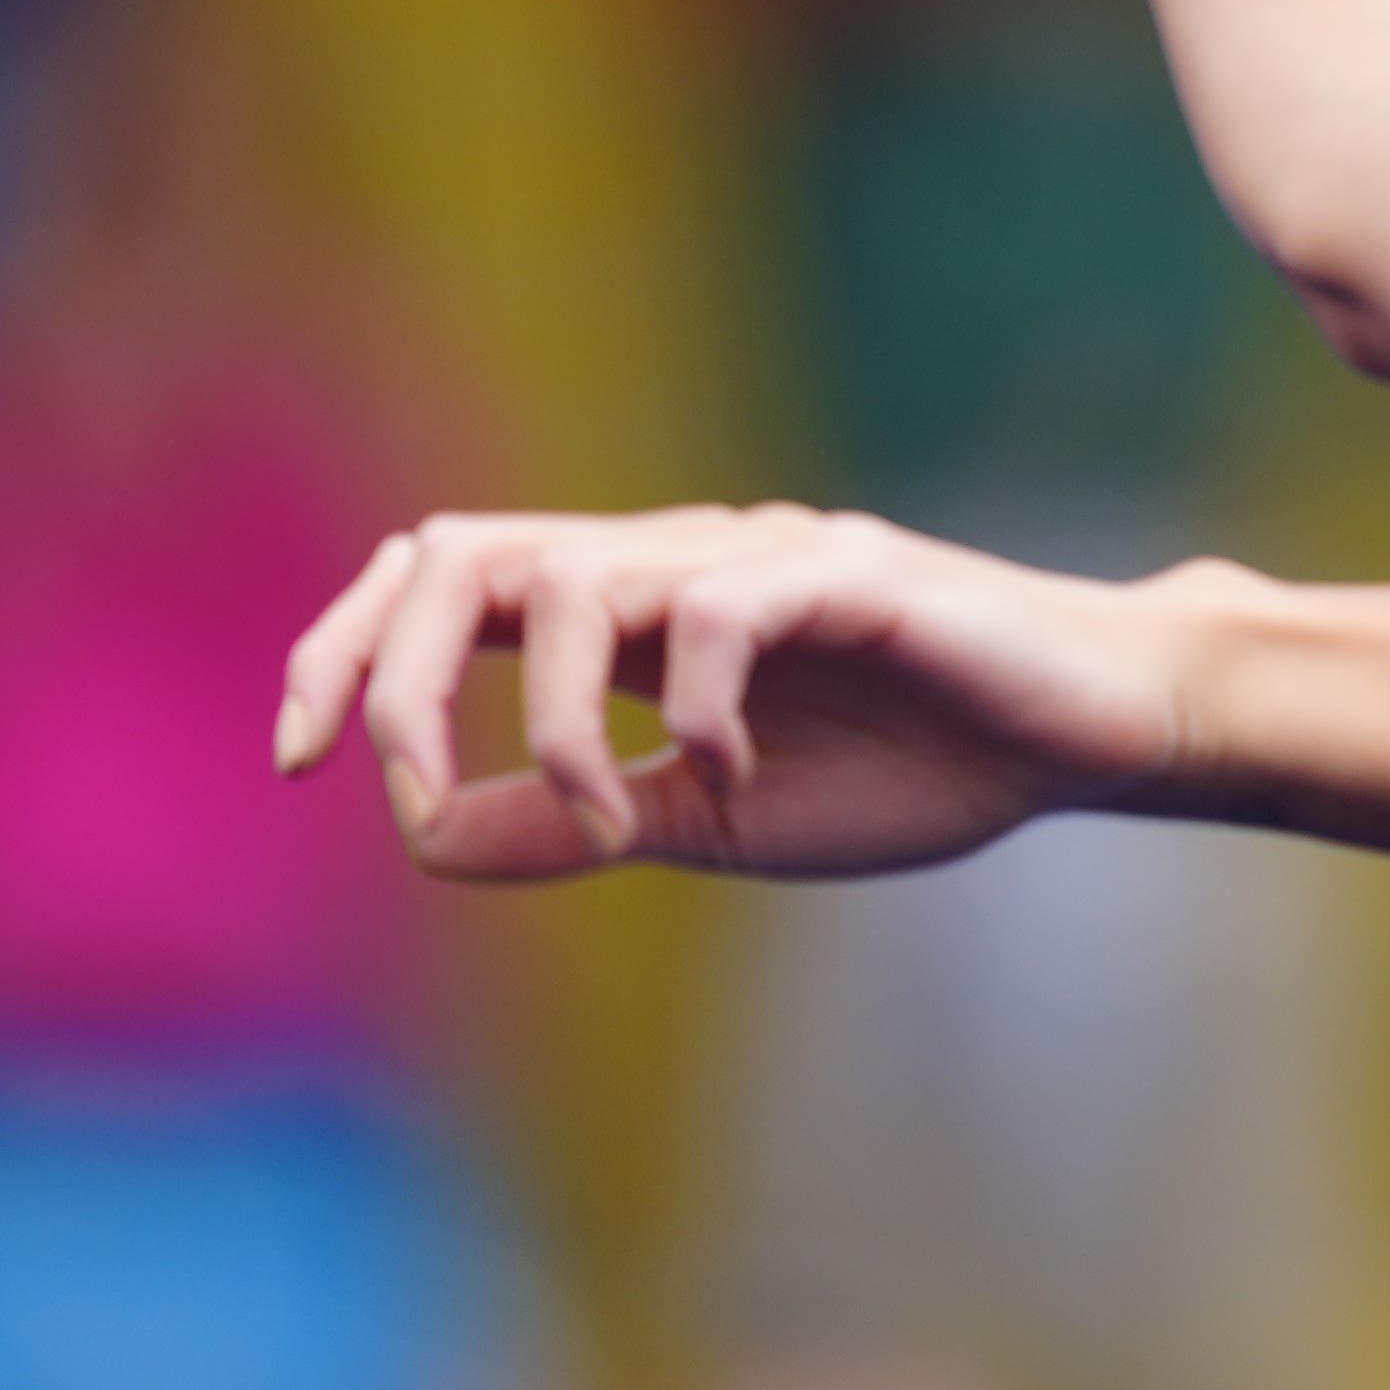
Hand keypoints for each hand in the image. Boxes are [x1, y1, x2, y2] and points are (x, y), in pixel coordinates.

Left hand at [275, 504, 1220, 882]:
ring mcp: (761, 560)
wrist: (1094, 732)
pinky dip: (696, 709)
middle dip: (397, 675)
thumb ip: (579, 820)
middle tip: (412, 792)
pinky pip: (723, 611)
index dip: (339, 652)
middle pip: (459, 549)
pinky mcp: (853, 576)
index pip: (438, 581)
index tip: (295, 762)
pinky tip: (733, 777)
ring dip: (552, 719)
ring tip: (613, 821)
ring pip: (570, 579)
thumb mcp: (718, 821)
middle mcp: (677, 563)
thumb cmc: (925, 765)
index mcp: (635, 614)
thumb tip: (428, 840)